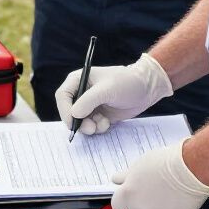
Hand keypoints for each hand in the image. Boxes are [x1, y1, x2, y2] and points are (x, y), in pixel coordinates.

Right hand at [55, 53, 172, 133]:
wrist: (146, 89)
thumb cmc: (127, 82)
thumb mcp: (107, 89)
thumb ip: (88, 101)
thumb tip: (74, 114)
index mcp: (78, 80)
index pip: (62, 96)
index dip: (65, 110)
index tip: (73, 122)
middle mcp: (81, 93)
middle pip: (69, 112)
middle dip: (79, 122)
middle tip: (91, 128)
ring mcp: (90, 105)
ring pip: (80, 122)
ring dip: (90, 127)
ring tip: (104, 123)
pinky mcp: (98, 115)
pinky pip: (91, 126)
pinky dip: (97, 128)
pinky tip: (108, 123)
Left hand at [109, 139, 208, 208]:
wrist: (190, 169)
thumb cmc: (167, 163)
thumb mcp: (140, 164)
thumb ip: (127, 176)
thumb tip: (117, 179)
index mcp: (128, 193)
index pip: (117, 205)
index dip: (123, 200)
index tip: (128, 197)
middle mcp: (139, 207)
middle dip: (140, 204)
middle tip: (151, 192)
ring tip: (165, 194)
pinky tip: (175, 201)